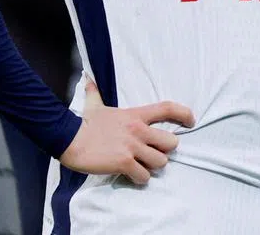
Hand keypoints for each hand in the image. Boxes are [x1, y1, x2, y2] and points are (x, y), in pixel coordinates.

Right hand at [59, 79, 194, 184]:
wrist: (68, 138)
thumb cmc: (83, 123)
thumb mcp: (94, 105)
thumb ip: (95, 93)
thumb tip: (89, 80)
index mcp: (136, 115)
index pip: (168, 108)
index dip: (184, 114)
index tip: (191, 122)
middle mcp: (139, 130)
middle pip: (172, 142)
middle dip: (166, 151)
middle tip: (154, 153)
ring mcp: (133, 147)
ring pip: (161, 162)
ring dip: (153, 167)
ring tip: (142, 167)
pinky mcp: (124, 162)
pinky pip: (143, 176)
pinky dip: (140, 178)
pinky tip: (132, 176)